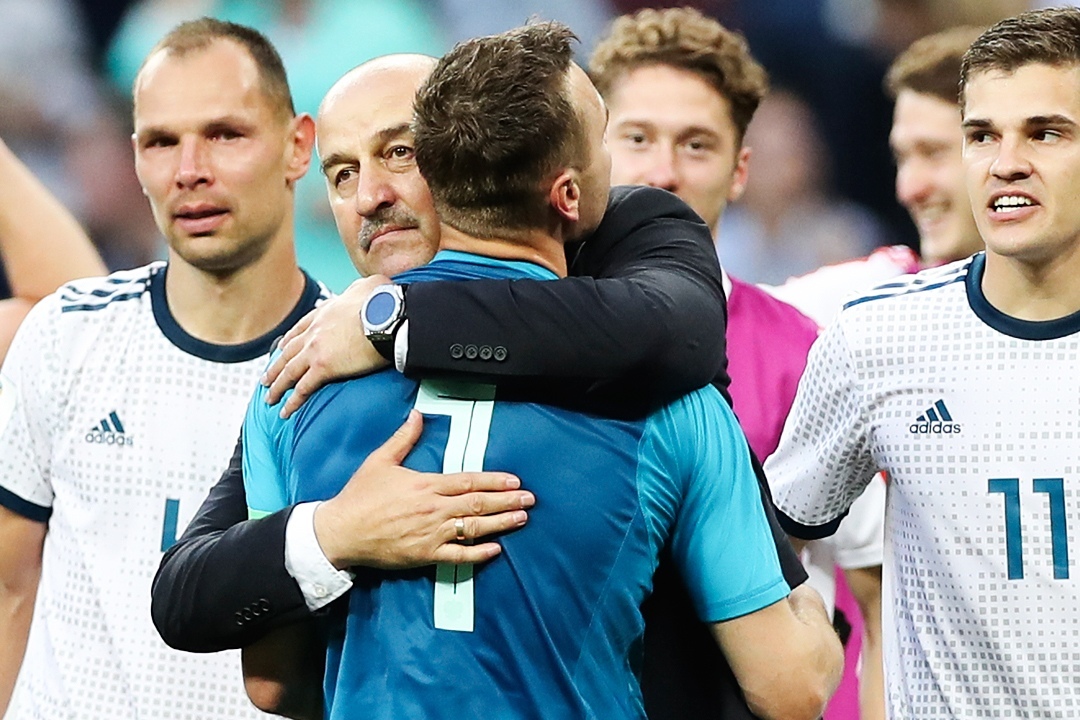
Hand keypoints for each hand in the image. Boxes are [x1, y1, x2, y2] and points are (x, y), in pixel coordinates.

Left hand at [263, 274, 392, 417]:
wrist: (384, 316)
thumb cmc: (381, 302)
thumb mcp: (367, 287)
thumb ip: (361, 288)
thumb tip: (370, 287)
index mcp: (323, 314)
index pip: (300, 329)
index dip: (288, 340)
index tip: (281, 348)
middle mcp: (314, 332)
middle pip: (288, 352)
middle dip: (275, 367)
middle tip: (266, 379)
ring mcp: (315, 350)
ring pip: (289, 372)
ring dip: (277, 386)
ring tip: (270, 398)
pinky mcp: (323, 368)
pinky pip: (302, 388)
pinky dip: (292, 401)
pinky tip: (285, 411)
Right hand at [312, 410, 532, 568]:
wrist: (341, 531)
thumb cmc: (360, 496)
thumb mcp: (380, 461)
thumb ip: (403, 438)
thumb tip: (417, 415)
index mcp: (426, 485)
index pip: (468, 481)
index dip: (494, 481)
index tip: (515, 481)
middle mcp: (434, 509)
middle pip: (477, 504)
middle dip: (506, 501)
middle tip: (530, 501)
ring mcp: (431, 534)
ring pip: (473, 528)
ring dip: (500, 524)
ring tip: (521, 520)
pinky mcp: (425, 555)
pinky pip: (457, 556)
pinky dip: (478, 554)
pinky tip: (495, 550)